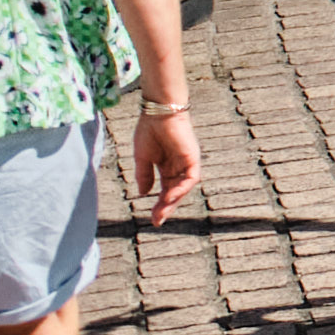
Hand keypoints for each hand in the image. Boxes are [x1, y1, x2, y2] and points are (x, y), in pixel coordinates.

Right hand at [127, 99, 200, 222]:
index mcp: (167, 167)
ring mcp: (187, 162)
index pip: (166, 190)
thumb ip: (144, 175)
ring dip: (174, 201)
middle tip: (156, 221)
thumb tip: (143, 193)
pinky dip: (182, 188)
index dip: (160, 205)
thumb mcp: (143, 158)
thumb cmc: (150, 130)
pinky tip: (170, 196)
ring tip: (161, 213)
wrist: (158, 112)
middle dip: (167, 207)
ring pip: (184, 187)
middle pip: (175, 192)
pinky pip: (191, 177)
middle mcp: (179, 167)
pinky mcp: (192, 156)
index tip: (152, 220)